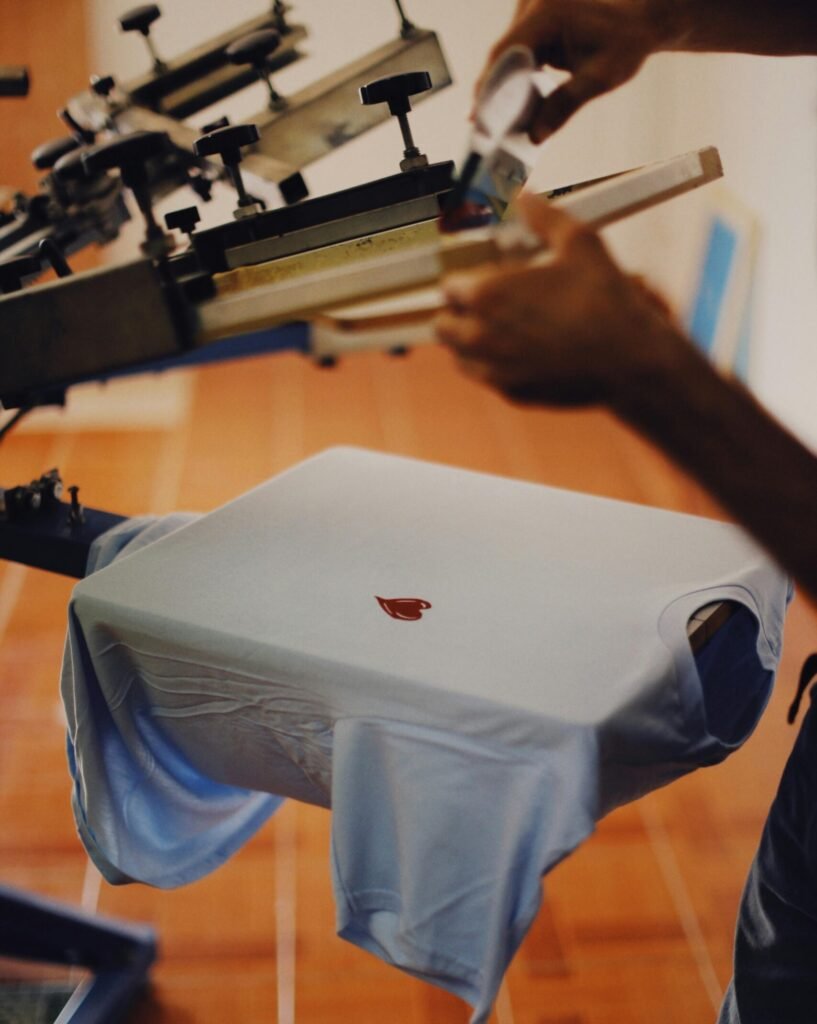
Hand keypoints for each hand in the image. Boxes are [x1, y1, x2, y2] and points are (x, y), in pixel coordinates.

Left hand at [433, 192, 685, 406]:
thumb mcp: (578, 242)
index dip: (466, 280)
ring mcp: (493, 369)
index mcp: (485, 295)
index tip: (484, 278)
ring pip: (458, 355)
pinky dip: (491, 365)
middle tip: (486, 304)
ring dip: (469, 341)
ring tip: (498, 329)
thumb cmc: (604, 300)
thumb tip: (524, 196)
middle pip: (443, 324)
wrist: (629, 359)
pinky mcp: (510, 393)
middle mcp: (479, 335)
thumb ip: (542, 216)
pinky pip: (485, 378)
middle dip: (459, 312)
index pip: (449, 286)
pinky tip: (517, 352)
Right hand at [477, 0, 670, 139]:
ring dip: (502, 90)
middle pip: (502, 55)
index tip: (479, 117)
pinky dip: (513, 81)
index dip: (490, 86)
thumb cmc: (626, 42)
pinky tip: (511, 110)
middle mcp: (534, 6)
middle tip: (484, 132)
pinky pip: (515, 56)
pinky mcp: (533, 25)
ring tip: (495, 126)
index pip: (508, 51)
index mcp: (548, 12)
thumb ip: (565, 105)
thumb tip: (534, 136)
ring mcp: (531, 13)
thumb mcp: (601, 78)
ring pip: (506, 57)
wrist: (640, 20)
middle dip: (493, 94)